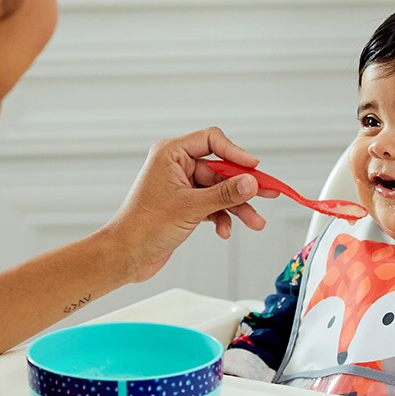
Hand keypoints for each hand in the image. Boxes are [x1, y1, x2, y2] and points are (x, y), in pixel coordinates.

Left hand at [100, 127, 277, 284]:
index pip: (211, 141)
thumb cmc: (144, 226)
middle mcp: (176, 166)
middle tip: (269, 193)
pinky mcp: (184, 205)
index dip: (235, 152)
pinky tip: (223, 230)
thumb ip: (224, 194)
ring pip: (219, 190)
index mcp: (171, 154)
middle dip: (243, 186)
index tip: (254, 167)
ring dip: (236, 206)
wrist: (126, 255)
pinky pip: (211, 205)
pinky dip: (221, 217)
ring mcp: (180, 186)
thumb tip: (251, 182)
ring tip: (255, 222)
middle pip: (220, 169)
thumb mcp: (191, 208)